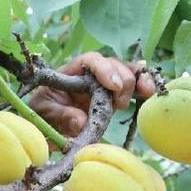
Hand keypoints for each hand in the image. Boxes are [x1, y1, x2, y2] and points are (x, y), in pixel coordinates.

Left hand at [29, 52, 155, 136]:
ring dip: (137, 81)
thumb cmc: (39, 115)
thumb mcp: (43, 114)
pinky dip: (141, 88)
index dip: (104, 69)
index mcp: (70, 72)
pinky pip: (129, 89)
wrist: (42, 129)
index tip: (113, 85)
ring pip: (125, 74)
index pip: (90, 61)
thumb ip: (60, 115)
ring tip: (145, 93)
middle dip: (122, 79)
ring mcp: (102, 87)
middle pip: (112, 65)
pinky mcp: (110, 99)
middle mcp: (89, 76)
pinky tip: (151, 92)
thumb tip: (81, 121)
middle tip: (120, 102)